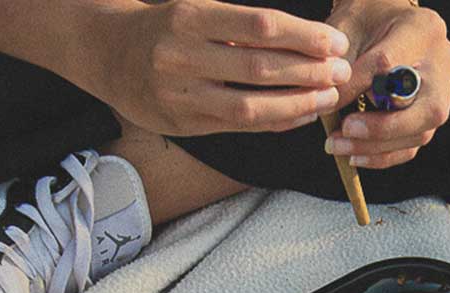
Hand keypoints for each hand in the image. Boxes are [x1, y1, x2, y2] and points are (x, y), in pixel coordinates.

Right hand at [86, 0, 351, 136]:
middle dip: (309, 71)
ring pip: (251, 104)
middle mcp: (182, 56)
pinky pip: (240, 125)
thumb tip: (310, 44)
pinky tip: (302, 113)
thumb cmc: (167, 27)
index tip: (336, 41)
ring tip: (329, 95)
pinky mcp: (183, 123)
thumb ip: (242, 28)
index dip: (304, 36)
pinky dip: (276, 120)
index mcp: (190, 18)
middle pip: (260, 67)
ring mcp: (180, 94)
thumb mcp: (197, 11)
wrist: (107, 52)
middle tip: (342, 71)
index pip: (260, 27)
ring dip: (298, 102)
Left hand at [323, 0, 449, 167]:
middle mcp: (442, 61)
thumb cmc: (363, 20)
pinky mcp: (432, 112)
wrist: (382, 20)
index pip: (390, 63)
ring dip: (378, 147)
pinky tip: (357, 154)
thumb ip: (341, 61)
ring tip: (340, 146)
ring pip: (421, 132)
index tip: (329, 101)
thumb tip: (329, 103)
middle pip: (428, 108)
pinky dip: (384, 155)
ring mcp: (443, 90)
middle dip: (384, 128)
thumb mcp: (346, 27)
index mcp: (422, 29)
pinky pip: (414, 143)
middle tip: (347, 130)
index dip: (358, 87)